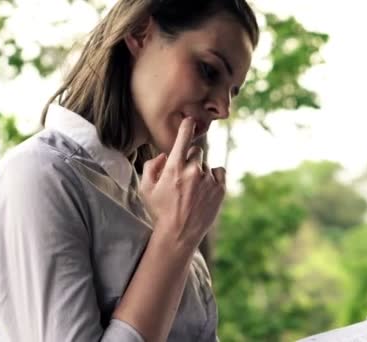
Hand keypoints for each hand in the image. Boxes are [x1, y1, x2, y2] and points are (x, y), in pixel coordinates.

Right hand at [139, 117, 225, 246]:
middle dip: (190, 160)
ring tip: (193, 191)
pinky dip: (213, 178)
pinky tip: (204, 191)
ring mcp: (208, 181)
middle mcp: (193, 172)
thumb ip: (151, 167)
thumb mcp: (146, 189)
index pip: (183, 139)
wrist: (179, 235)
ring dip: (201, 172)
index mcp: (174, 169)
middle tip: (184, 178)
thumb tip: (164, 155)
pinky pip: (219, 172)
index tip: (191, 119)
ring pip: (206, 165)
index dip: (187, 127)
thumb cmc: (160, 211)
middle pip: (196, 152)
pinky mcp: (220, 189)